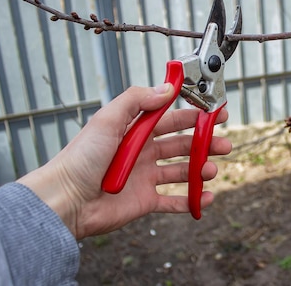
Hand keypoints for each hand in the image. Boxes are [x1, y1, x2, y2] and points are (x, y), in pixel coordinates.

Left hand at [18, 84, 231, 238]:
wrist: (66, 200)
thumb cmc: (82, 158)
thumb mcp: (108, 119)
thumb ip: (138, 100)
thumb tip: (167, 89)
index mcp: (136, 131)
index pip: (171, 119)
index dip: (194, 115)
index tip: (215, 113)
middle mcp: (143, 152)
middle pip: (182, 145)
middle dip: (204, 143)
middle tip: (223, 144)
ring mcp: (145, 177)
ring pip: (182, 171)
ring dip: (200, 170)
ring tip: (211, 170)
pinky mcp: (145, 201)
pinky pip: (174, 201)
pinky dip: (192, 200)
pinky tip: (206, 196)